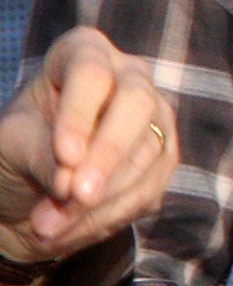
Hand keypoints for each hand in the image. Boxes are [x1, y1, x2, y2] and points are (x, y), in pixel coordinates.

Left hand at [0, 29, 178, 285]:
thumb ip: (39, 154)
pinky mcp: (164, 160)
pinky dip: (110, 215)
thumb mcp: (10, 148)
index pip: (91, 74)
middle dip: (108, 152)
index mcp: (83, 55)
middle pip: (136, 103)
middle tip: (77, 193)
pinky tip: (70, 231)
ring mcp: (154, 118)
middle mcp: (128, 77)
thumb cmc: (15, 154)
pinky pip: (151, 188)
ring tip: (47, 227)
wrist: (28, 198)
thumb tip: (71, 183)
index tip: (64, 156)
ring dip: (100, 198)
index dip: (80, 114)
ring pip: (147, 151)